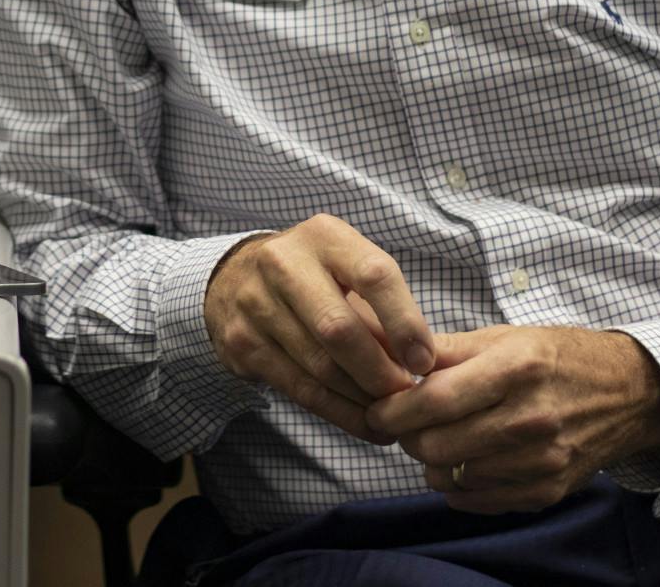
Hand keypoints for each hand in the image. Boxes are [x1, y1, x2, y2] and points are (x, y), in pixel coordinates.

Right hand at [204, 214, 436, 443]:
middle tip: (406, 395)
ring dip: (362, 398)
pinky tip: (364, 423)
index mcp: (323, 236)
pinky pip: (299, 388)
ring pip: (319, 365)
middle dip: (380, 371)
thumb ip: (380, 310)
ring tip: (390, 413)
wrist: (235, 278)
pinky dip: (339, 412)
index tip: (424, 360)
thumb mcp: (345, 272)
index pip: (373, 275)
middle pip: (339, 328)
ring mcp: (256, 303)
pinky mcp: (241, 343)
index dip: (404, 323)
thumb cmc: (312, 276)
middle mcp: (282, 263)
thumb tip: (420, 362)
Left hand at [363, 325, 659, 513]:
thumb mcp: (504, 337)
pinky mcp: (547, 490)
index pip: (435, 401)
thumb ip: (445, 350)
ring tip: (434, 439)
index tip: (377, 410)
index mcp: (516, 369)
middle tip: (403, 424)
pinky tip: (461, 461)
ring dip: (429, 462)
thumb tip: (389, 356)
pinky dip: (457, 485)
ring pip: (452, 476)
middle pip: (436, 445)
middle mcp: (531, 418)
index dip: (393, 410)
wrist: (627, 392)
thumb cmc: (556, 357)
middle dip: (406, 437)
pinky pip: (478, 500)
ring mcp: (541, 460)